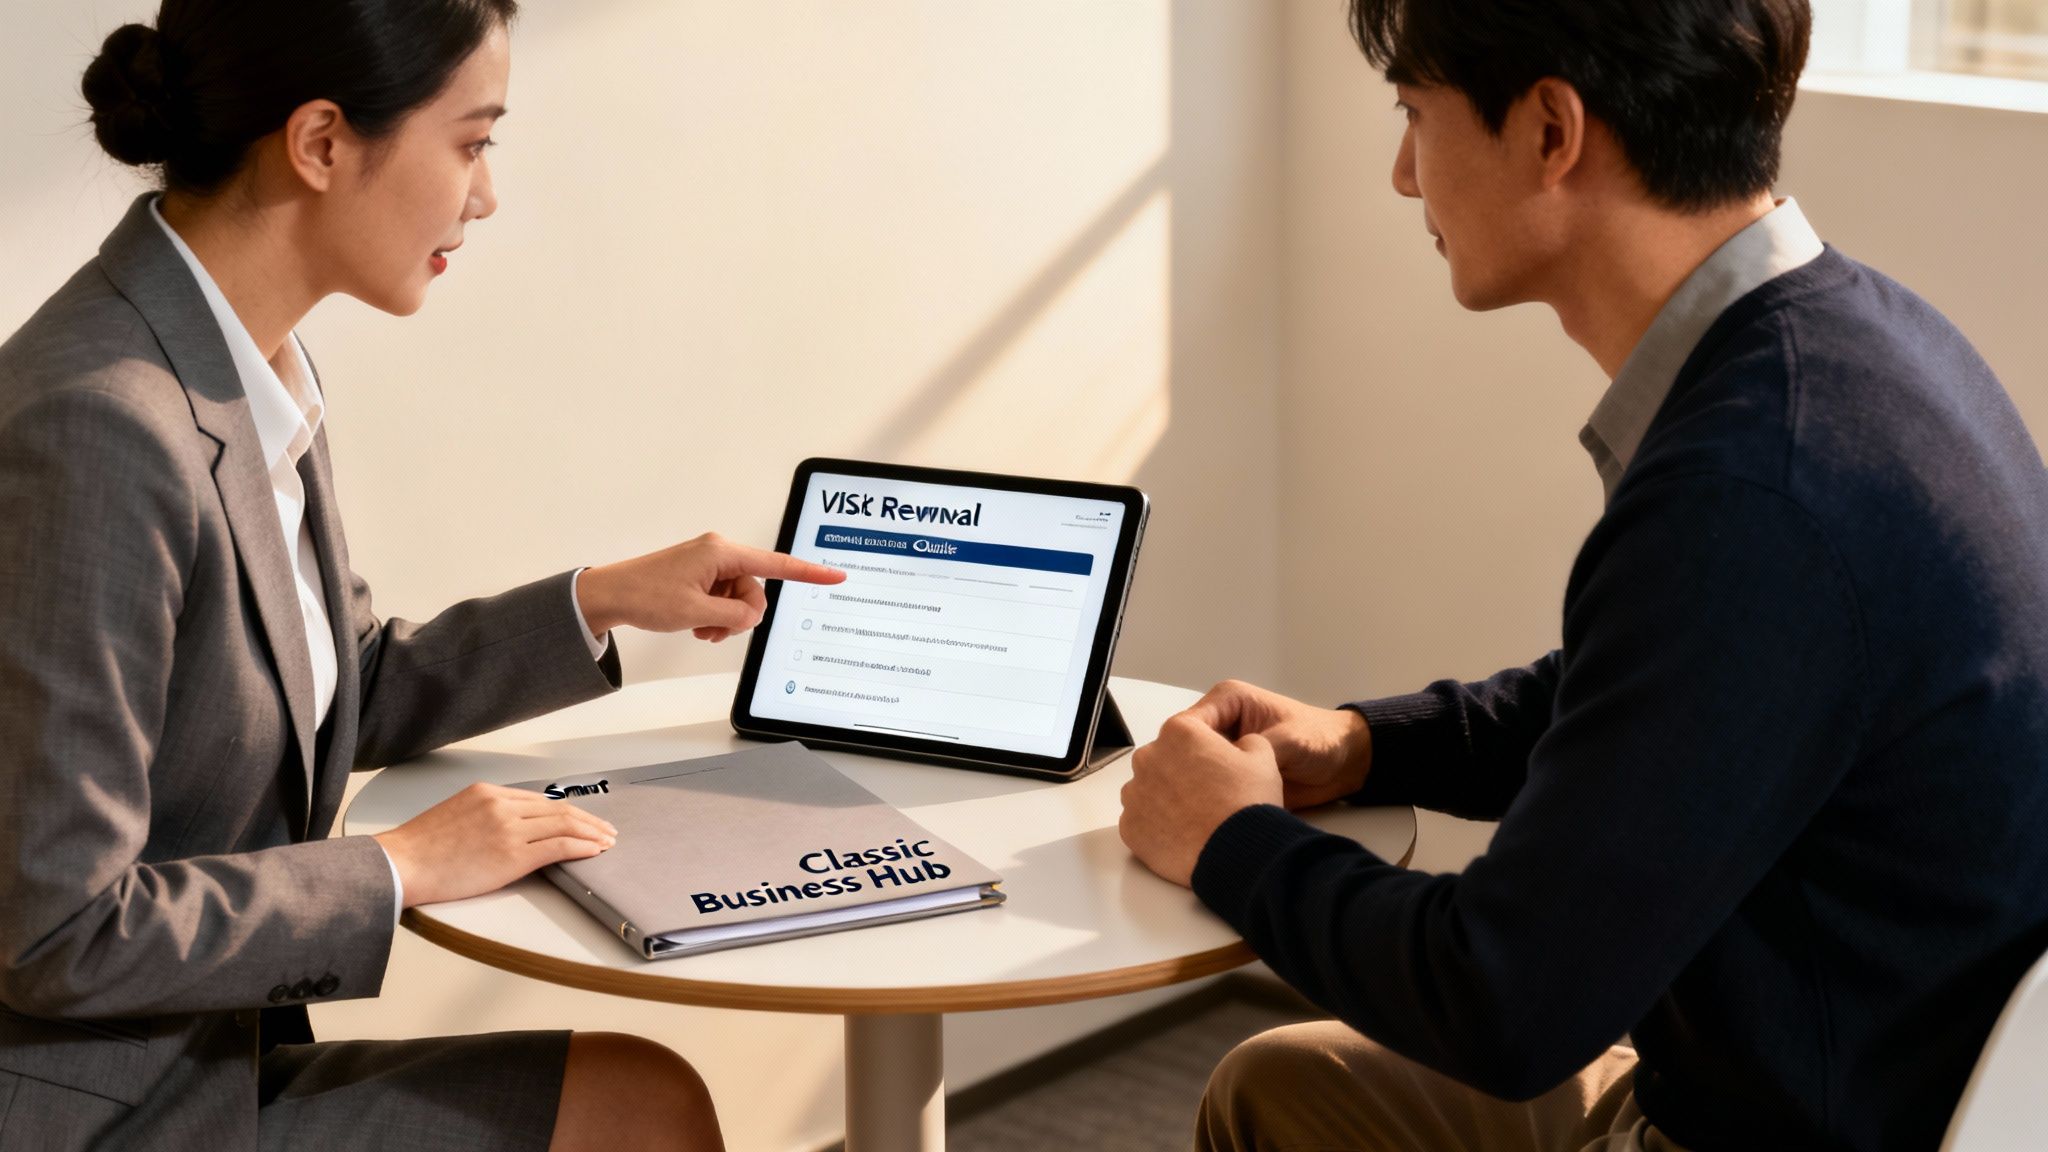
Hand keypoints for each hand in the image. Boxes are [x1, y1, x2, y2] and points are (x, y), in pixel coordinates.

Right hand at [373, 782, 617, 907]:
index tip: (582, 817)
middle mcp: (501, 805)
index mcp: (488, 793)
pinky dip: (581, 847)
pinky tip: (593, 851)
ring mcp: (508, 829)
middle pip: (558, 809)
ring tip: (607, 840)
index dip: (567, 810)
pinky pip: (558, 846)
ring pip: (564, 825)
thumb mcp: (456, 815)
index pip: (540, 800)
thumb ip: (487, 815)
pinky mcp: (512, 855)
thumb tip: (513, 828)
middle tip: (606, 828)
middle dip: (587, 819)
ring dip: (591, 833)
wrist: (399, 865)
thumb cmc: (420, 848)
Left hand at [575, 532, 844, 642]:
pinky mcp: (700, 574)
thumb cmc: (645, 596)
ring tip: (700, 629)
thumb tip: (753, 617)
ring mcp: (709, 563)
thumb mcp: (696, 614)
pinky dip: (715, 616)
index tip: (835, 575)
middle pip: (754, 590)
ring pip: (738, 599)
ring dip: (725, 620)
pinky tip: (696, 624)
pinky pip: (723, 599)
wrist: (609, 595)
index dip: (809, 572)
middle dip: (740, 616)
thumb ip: (735, 617)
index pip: (776, 564)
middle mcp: (719, 552)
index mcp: (722, 552)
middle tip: (713, 629)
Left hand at [1118, 714, 1284, 887]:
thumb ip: (1247, 740)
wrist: (1237, 854)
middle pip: (1165, 757)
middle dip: (1184, 769)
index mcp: (1179, 732)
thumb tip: (1241, 745)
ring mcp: (1135, 794)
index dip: (1210, 742)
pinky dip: (1158, 825)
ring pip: (1150, 788)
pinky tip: (1183, 832)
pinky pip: (1141, 820)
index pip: (1191, 726)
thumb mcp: (1263, 756)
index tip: (1219, 758)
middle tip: (1211, 791)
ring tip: (1197, 814)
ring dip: (1167, 796)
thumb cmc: (1247, 805)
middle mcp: (1148, 757)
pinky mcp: (1130, 826)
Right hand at [1181, 680, 1371, 809]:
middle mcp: (1221, 725)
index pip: (1188, 723)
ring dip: (1197, 791)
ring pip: (1194, 773)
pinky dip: (1210, 802)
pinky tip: (1211, 816)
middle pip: (1184, 750)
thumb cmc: (1321, 739)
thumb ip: (1259, 749)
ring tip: (1201, 810)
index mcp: (1229, 702)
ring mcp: (1224, 753)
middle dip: (1186, 774)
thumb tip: (1231, 768)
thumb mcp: (1290, 739)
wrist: (1345, 765)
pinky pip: (1211, 790)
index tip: (1185, 775)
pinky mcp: (1231, 777)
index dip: (1182, 748)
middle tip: (1190, 799)